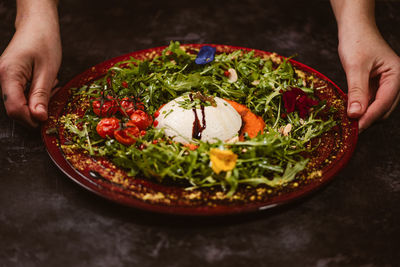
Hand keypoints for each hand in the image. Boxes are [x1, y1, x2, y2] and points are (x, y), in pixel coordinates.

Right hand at [0, 5, 60, 126]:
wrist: (37, 24)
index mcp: (8, 75)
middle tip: (53, 96)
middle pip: (15, 109)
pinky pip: (21, 95)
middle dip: (36, 110)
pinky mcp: (10, 78)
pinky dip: (35, 95)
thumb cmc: (44, 42)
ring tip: (51, 85)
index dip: (31, 119)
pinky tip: (46, 84)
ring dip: (37, 102)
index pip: (14, 109)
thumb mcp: (48, 71)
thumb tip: (39, 118)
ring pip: (19, 103)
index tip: (47, 117)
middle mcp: (1, 78)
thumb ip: (41, 96)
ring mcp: (4, 78)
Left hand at [338, 28, 399, 131]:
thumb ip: (357, 91)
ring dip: (363, 115)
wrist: (354, 28)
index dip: (369, 117)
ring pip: (376, 107)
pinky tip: (348, 112)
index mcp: (396, 75)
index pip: (384, 103)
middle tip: (349, 129)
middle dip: (367, 119)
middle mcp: (394, 81)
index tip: (355, 129)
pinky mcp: (374, 85)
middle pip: (383, 109)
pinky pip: (369, 101)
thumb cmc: (357, 42)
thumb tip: (355, 115)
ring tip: (347, 123)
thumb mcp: (355, 66)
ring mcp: (384, 84)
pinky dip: (360, 108)